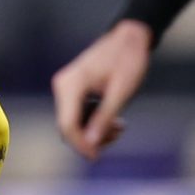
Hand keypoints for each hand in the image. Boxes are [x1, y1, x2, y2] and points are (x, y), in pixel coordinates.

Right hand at [50, 19, 151, 160]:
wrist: (130, 37)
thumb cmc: (128, 60)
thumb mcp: (121, 92)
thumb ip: (104, 118)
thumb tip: (91, 145)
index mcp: (71, 85)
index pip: (67, 125)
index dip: (80, 144)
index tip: (96, 157)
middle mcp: (63, 86)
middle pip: (68, 126)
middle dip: (90, 138)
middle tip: (117, 134)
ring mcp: (66, 87)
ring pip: (73, 122)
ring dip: (94, 131)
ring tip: (119, 127)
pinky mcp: (73, 89)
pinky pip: (78, 114)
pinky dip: (93, 121)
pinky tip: (113, 120)